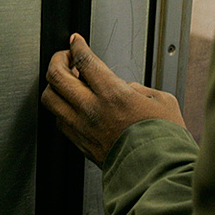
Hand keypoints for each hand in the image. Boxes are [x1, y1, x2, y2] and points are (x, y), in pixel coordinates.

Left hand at [41, 33, 185, 167]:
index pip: (83, 60)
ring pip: (50, 99)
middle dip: (57, 60)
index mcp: (112, 93)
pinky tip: (71, 105)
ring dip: (54, 85)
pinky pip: (58, 120)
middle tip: (64, 57)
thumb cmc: (164, 140)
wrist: (158, 173)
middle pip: (57, 76)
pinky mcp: (81, 144)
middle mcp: (92, 109)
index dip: (76, 46)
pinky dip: (60, 108)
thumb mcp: (162, 100)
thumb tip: (124, 87)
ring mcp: (82, 128)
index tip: (75, 41)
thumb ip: (138, 88)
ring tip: (64, 81)